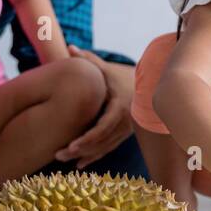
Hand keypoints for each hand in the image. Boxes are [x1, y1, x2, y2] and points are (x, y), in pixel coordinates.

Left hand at [55, 49, 135, 168]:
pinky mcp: (125, 135)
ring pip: (104, 148)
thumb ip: (90, 60)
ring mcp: (126, 131)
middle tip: (58, 155)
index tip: (71, 146)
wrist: (151, 86)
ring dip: (84, 156)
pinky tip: (79, 164)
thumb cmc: (126, 76)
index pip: (103, 128)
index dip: (87, 139)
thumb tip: (70, 47)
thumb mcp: (109, 69)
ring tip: (62, 159)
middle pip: (101, 142)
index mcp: (120, 107)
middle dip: (80, 150)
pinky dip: (94, 156)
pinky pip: (108, 149)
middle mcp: (125, 123)